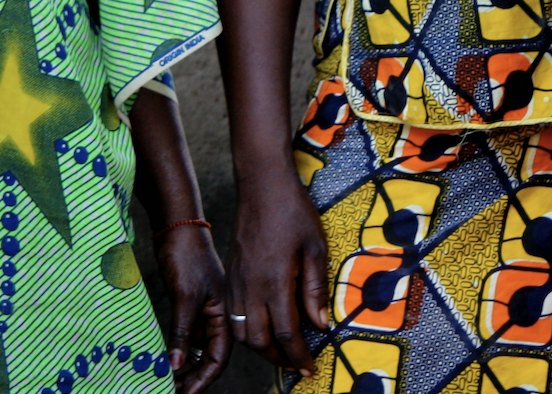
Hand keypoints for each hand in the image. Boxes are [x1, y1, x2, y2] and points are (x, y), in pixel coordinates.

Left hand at [156, 224, 230, 393]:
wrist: (177, 227)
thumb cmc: (186, 256)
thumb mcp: (185, 296)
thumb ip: (182, 332)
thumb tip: (176, 366)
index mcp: (224, 316)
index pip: (218, 359)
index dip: (203, 380)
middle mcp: (216, 318)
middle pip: (209, 358)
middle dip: (192, 378)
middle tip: (171, 391)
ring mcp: (201, 312)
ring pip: (196, 349)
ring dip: (183, 366)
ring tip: (166, 381)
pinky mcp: (188, 306)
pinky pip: (185, 336)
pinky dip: (176, 350)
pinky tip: (163, 360)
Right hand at [228, 170, 330, 372]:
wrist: (261, 183)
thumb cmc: (292, 211)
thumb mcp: (315, 247)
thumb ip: (315, 288)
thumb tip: (319, 323)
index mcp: (275, 282)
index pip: (286, 334)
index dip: (298, 357)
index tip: (308, 368)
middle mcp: (251, 286)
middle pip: (259, 340)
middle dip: (277, 359)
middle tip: (295, 364)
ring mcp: (237, 281)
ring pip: (240, 331)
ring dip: (259, 347)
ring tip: (279, 350)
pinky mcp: (231, 274)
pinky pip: (232, 314)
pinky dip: (245, 329)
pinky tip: (260, 325)